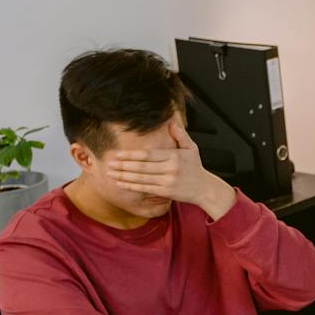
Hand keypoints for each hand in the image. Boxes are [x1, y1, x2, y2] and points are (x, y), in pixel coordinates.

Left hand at [102, 120, 235, 217]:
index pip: (148, 155)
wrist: (205, 189)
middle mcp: (170, 169)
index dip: (131, 154)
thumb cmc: (196, 168)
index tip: (118, 153)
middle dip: (123, 165)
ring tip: (110, 173)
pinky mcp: (166, 192)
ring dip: (124, 176)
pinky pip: (145, 189)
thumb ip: (181, 135)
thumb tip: (172, 122)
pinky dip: (131, 186)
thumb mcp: (192, 148)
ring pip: (141, 178)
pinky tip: (121, 183)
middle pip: (142, 167)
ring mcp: (168, 182)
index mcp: (174, 157)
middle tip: (109, 163)